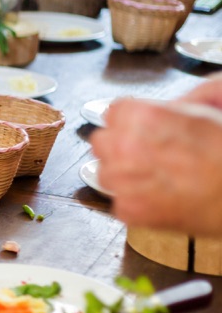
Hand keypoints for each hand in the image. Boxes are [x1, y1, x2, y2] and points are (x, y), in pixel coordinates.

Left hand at [91, 98, 221, 235]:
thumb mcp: (216, 104)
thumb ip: (183, 101)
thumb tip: (168, 106)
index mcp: (144, 117)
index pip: (113, 112)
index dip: (133, 119)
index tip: (145, 126)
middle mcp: (127, 148)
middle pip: (101, 141)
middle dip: (122, 144)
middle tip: (151, 150)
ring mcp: (125, 182)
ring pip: (104, 172)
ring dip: (124, 172)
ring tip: (158, 174)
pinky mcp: (130, 211)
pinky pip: (118, 200)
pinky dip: (136, 199)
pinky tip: (162, 194)